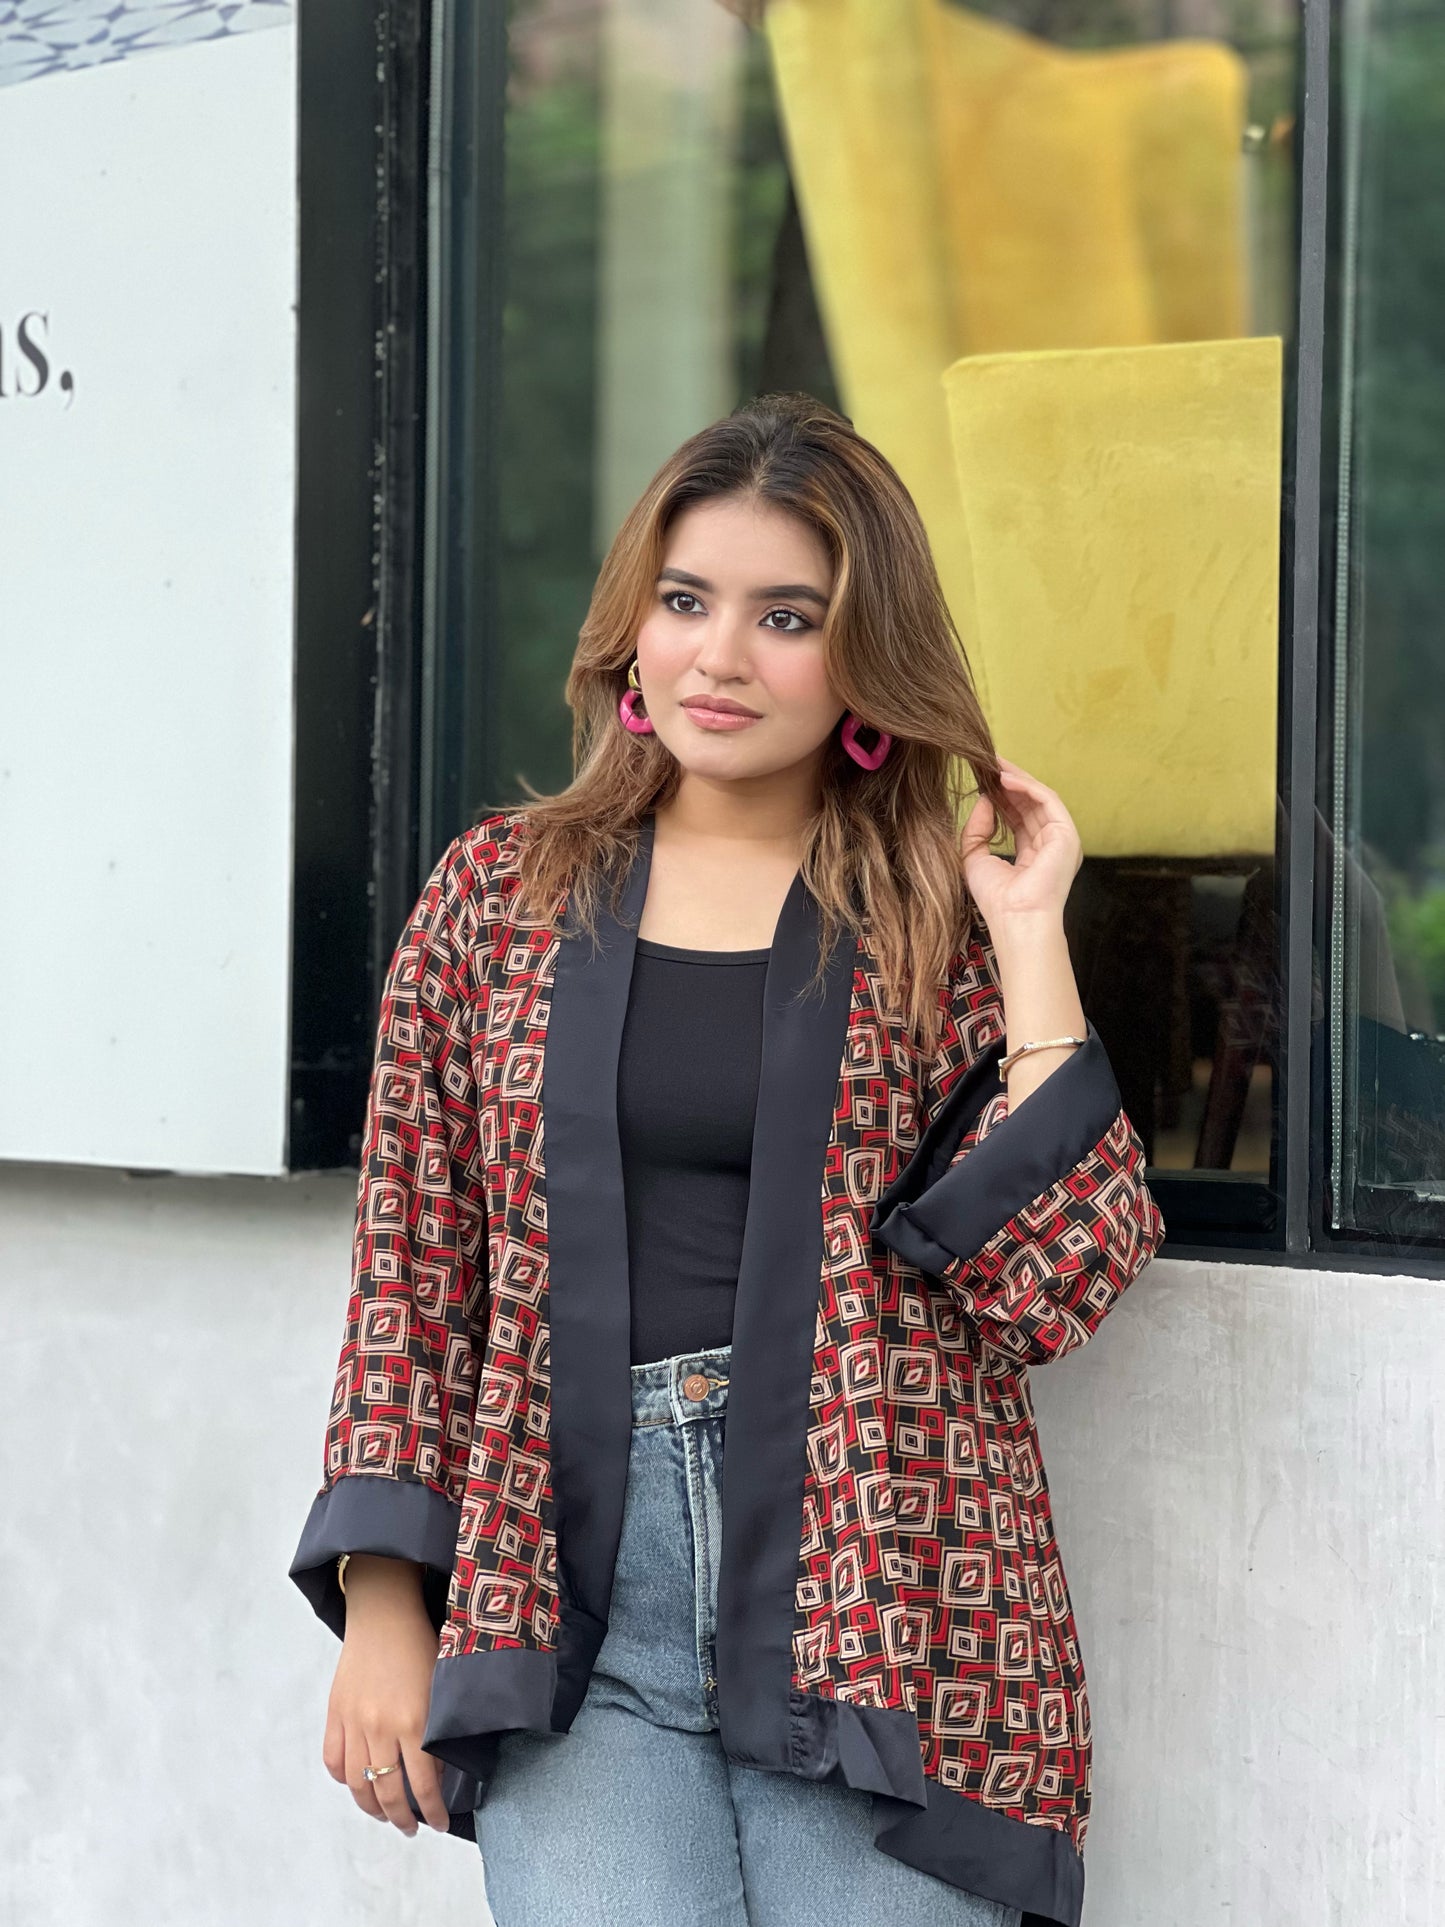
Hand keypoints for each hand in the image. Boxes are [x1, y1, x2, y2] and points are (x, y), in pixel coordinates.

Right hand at [322, 1555, 451, 1835]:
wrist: (384, 1612)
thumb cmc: (420, 1643)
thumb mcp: (442, 1686)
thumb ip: (442, 1728)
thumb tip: (447, 1768)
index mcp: (415, 1720)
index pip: (424, 1785)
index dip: (433, 1811)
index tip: (440, 1824)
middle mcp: (382, 1727)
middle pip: (388, 1792)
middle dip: (402, 1819)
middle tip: (412, 1828)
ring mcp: (354, 1722)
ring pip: (358, 1784)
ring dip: (372, 1808)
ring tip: (385, 1815)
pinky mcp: (335, 1714)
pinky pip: (333, 1761)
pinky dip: (344, 1779)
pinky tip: (359, 1783)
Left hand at [960, 756, 1082, 933]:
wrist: (1015, 918)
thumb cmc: (996, 900)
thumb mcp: (975, 859)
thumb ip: (977, 830)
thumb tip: (983, 800)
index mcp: (1033, 854)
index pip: (1019, 818)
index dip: (1002, 797)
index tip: (984, 780)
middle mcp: (1050, 845)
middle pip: (1031, 805)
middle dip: (1010, 782)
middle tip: (989, 762)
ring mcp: (1061, 839)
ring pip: (1040, 799)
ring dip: (1017, 780)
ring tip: (995, 765)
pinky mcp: (1066, 834)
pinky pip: (1047, 801)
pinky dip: (1027, 787)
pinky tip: (1005, 779)